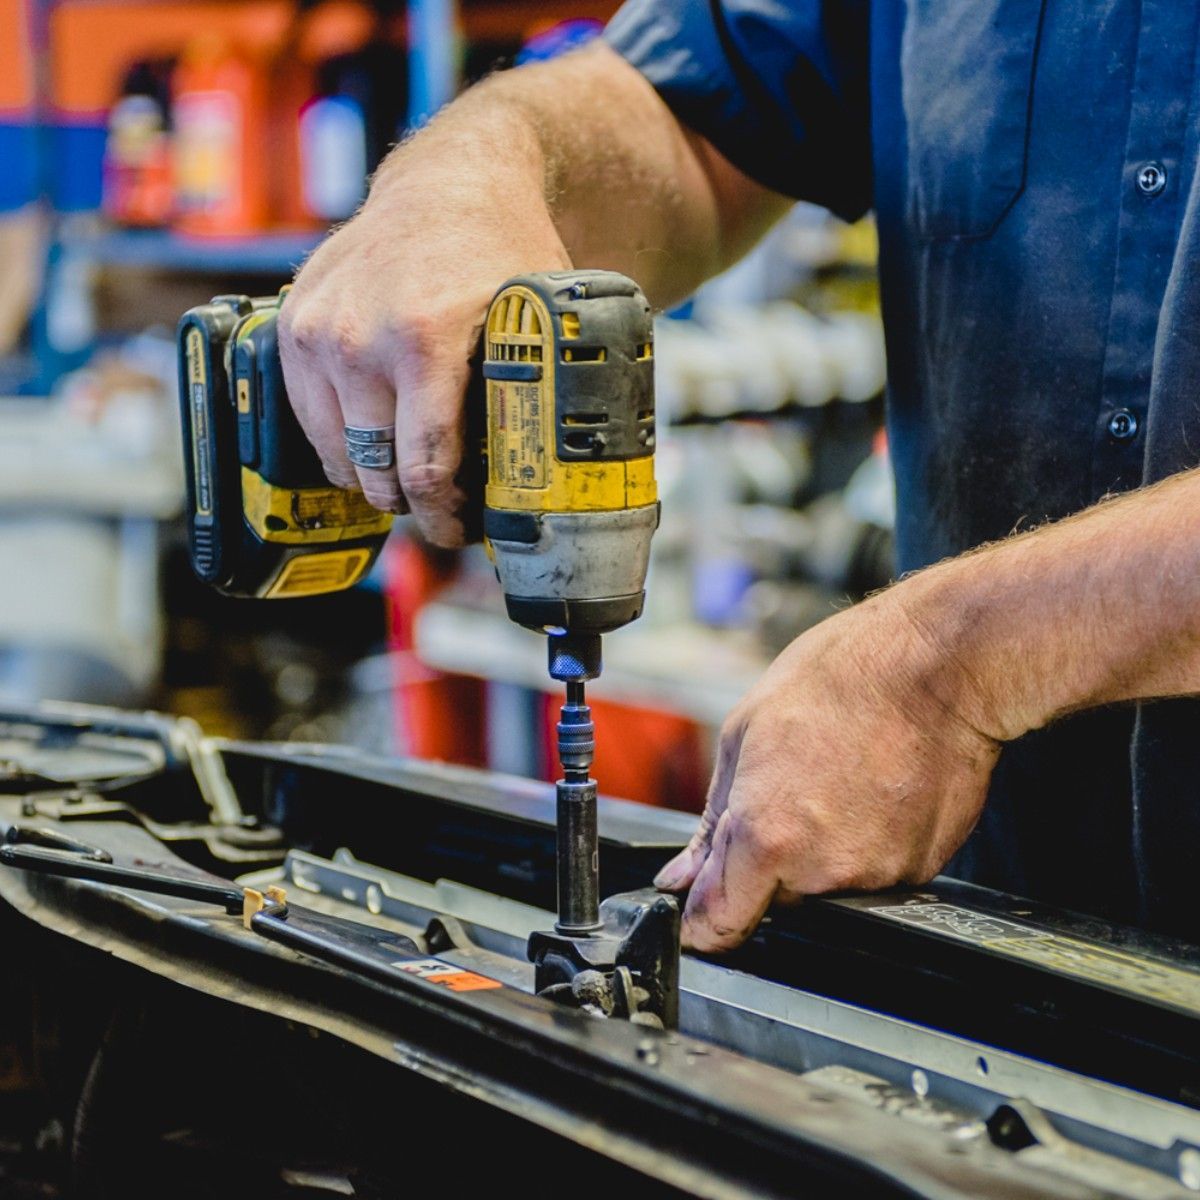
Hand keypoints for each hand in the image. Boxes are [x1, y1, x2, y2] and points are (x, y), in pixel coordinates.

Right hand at [278, 137, 570, 546]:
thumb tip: (546, 478)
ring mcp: (316, 332)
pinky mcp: (290, 328)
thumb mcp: (534, 322)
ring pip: (337, 453)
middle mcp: (357, 338)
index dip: (442, 515)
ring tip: (406, 481)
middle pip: (376, 470)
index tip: (457, 530)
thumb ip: (530, 394)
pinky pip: (306, 418)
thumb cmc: (499, 252)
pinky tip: (372, 444)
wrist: (448, 186)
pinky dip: (339, 444)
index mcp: (423, 339)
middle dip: (411, 503)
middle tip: (438, 510)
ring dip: (372, 479)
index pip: (422, 465)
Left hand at [656, 591, 1000, 951]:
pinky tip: (871, 788)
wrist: (939, 665)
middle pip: (774, 900)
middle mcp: (821, 871)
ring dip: (820, 850)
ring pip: (825, 886)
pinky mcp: (920, 870)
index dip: (701, 924)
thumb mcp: (744, 732)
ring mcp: (877, 876)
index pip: (719, 926)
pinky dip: (867, 842)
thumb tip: (684, 878)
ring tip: (835, 779)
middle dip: (767, 860)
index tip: (697, 912)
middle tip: (788, 790)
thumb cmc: (842, 678)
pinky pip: (874, 873)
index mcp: (766, 837)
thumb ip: (710, 822)